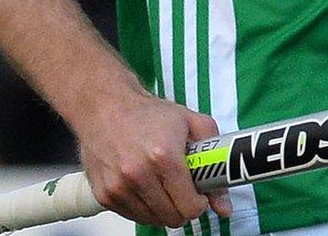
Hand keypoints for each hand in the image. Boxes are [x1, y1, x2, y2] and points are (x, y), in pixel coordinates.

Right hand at [74, 88, 230, 228]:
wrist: (105, 107)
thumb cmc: (149, 114)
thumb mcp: (193, 123)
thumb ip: (217, 162)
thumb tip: (224, 205)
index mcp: (164, 157)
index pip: (189, 206)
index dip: (200, 203)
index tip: (200, 195)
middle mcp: (138, 175)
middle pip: (172, 217)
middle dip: (184, 208)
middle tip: (184, 190)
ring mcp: (117, 187)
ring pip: (152, 220)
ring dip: (163, 208)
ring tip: (164, 184)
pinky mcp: (103, 194)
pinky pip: (132, 216)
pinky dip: (144, 208)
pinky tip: (146, 186)